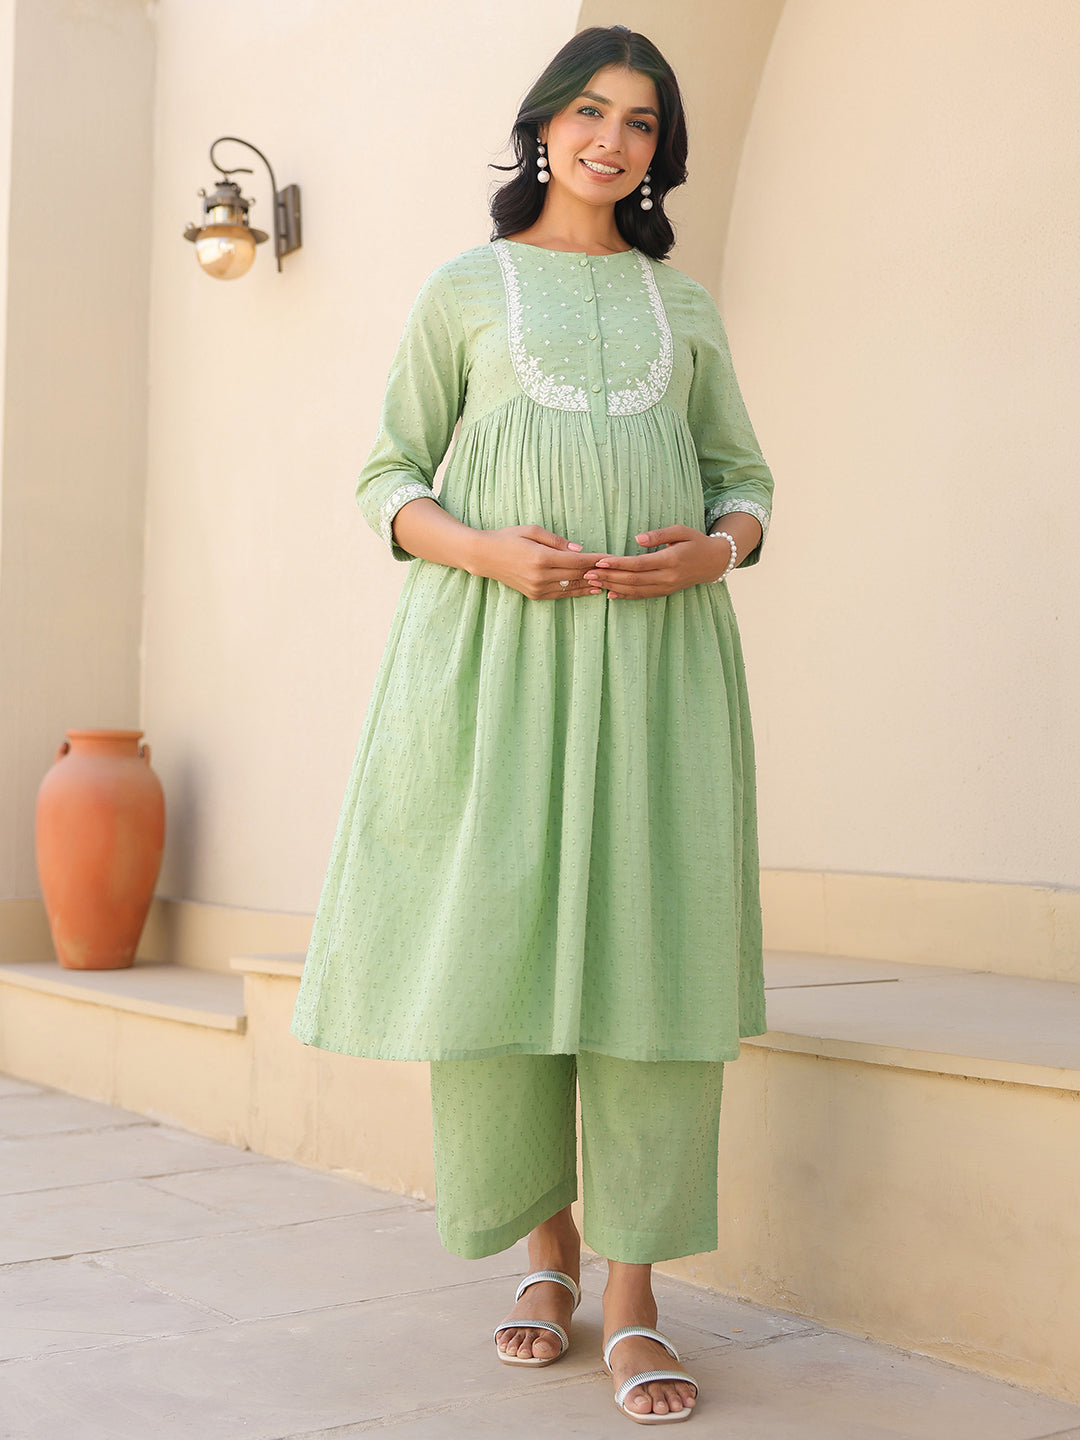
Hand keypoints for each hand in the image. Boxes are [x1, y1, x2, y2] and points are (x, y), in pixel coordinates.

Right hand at [471, 525, 608, 599]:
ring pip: (572, 587)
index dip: (597, 560)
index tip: (612, 557)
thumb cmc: (508, 538)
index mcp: (542, 558)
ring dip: (590, 584)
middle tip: (616, 569)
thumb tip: (580, 549)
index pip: (578, 560)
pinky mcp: (535, 595)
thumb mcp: (532, 531)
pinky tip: (590, 589)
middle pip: (578, 574)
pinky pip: (561, 594)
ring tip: (609, 581)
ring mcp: (538, 588)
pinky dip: (577, 591)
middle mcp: (541, 576)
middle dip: (598, 572)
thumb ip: (557, 541)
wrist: (484, 556)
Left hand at [583, 525, 731, 597]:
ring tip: (593, 583)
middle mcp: (668, 577)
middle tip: (587, 574)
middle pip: (633, 580)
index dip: (618, 564)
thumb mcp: (681, 530)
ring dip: (612, 587)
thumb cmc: (695, 541)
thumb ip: (659, 534)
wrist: (714, 562)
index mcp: (671, 560)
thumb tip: (637, 538)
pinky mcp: (664, 592)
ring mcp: (666, 587)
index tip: (600, 561)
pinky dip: (624, 596)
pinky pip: (642, 596)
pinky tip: (610, 594)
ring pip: (635, 590)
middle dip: (609, 577)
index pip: (639, 564)